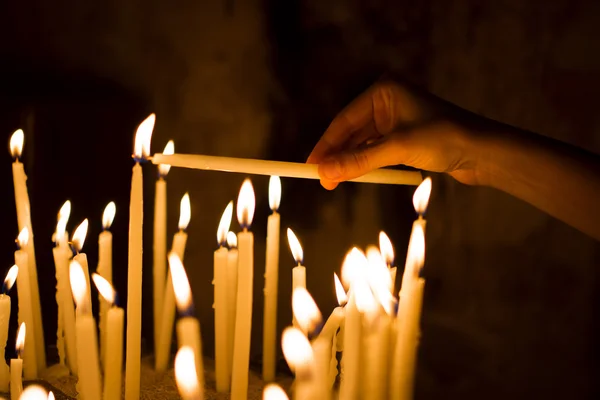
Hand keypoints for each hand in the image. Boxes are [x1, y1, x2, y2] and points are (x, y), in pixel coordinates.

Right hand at [307, 79, 481, 188]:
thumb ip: (359, 161)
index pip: (345, 120)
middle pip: (352, 132)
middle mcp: (388, 101)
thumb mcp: (398, 149)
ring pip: (363, 143)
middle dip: (337, 156)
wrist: (484, 151)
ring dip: (351, 162)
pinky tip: (355, 176)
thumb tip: (325, 172)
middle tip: (322, 179)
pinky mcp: (405, 136)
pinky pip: (376, 150)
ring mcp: (397, 119)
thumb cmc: (445, 138)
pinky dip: (366, 163)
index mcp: (385, 91)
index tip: (310, 165)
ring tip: (334, 182)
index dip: (325, 145)